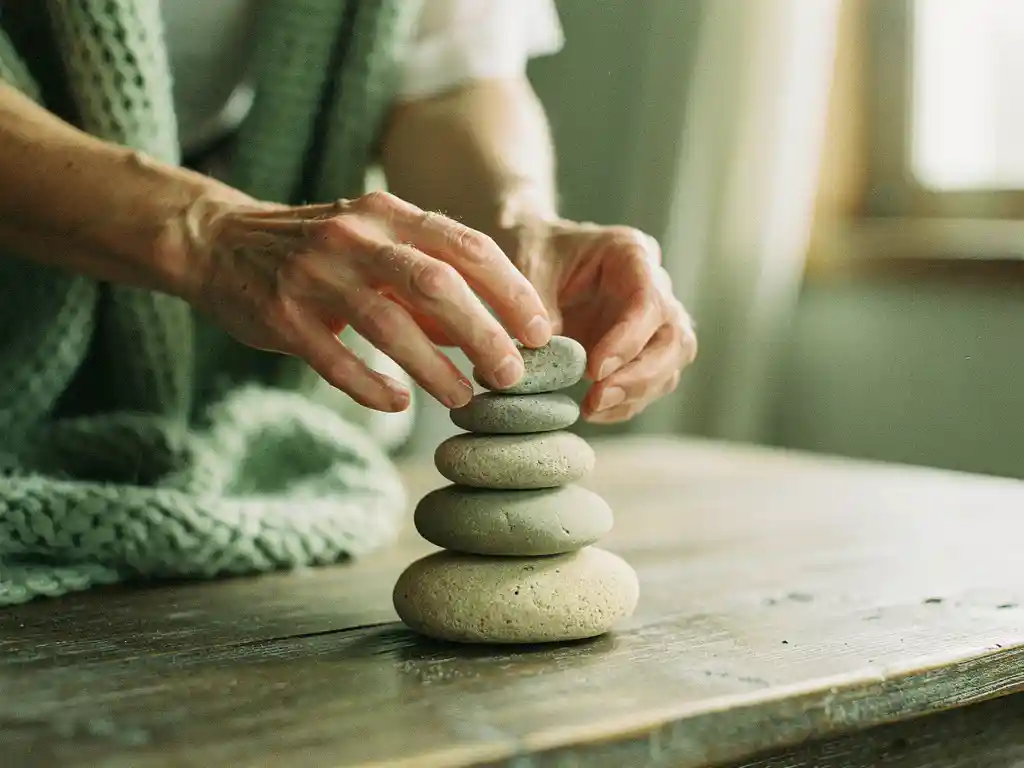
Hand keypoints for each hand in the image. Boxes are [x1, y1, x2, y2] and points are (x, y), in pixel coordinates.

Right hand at [173, 191, 552, 411]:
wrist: (221, 242)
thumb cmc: (318, 249)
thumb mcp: (375, 243)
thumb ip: (428, 275)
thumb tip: (492, 328)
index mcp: (388, 215)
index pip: (466, 246)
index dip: (510, 289)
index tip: (540, 329)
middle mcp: (355, 238)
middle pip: (436, 284)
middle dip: (483, 332)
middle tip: (513, 374)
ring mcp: (315, 274)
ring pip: (388, 323)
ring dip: (433, 366)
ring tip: (464, 398)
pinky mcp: (282, 314)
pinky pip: (333, 357)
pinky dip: (369, 385)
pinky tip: (397, 403)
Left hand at [500, 216, 696, 422]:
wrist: (535, 256)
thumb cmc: (533, 252)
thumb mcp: (527, 268)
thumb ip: (536, 310)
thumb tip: (540, 356)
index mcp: (631, 254)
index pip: (649, 302)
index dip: (628, 340)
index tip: (594, 370)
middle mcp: (654, 287)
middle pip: (674, 338)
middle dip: (640, 376)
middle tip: (597, 398)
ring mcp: (654, 321)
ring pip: (670, 365)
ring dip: (635, 394)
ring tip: (591, 409)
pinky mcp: (643, 349)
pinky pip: (651, 383)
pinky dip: (626, 403)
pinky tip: (595, 411)